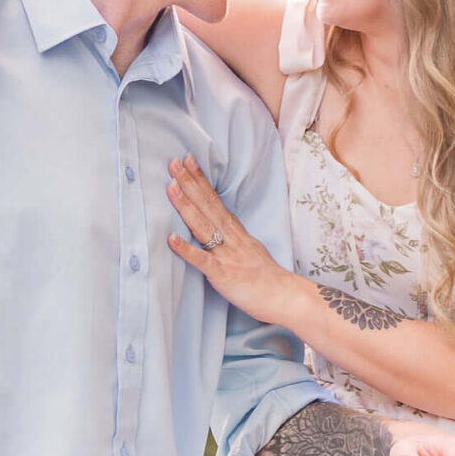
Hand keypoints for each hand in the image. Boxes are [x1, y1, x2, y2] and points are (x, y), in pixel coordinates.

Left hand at [166, 155, 292, 321]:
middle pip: (207, 205)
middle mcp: (230, 237)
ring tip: (170, 188)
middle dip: (189, 183)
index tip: (187, 160)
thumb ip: (231, 236)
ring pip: (203, 226)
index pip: (214, 199)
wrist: (284, 296)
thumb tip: (218, 225)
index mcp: (235, 230)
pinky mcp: (223, 274)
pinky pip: (202, 261)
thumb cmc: (265, 276)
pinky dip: (186, 250)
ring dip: (186, 206)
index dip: (200, 179)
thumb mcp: (249, 247)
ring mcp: (226, 254)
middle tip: (173, 162)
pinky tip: (170, 239)